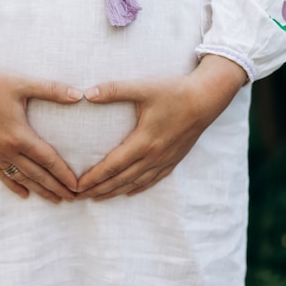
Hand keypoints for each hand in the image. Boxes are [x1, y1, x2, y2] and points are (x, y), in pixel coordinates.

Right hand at [0, 54, 82, 203]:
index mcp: (19, 135)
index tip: (76, 186)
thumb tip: (77, 94)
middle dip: (56, 188)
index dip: (64, 174)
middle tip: (72, 199)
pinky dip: (14, 186)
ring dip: (39, 190)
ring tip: (55, 200)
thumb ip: (51, 90)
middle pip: (37, 175)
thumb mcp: (22, 83)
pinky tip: (24, 194)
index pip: (48, 160)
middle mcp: (7, 150)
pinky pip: (1, 175)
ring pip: (21, 179)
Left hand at [75, 55, 246, 200]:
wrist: (208, 98)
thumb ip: (115, 90)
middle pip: (121, 179)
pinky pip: (154, 180)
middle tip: (79, 197)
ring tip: (98, 198)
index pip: (112, 166)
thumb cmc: (175, 91)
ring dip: (115, 192)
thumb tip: (88, 93)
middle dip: (99, 189)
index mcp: (143, 142)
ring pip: (136, 183)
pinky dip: (138, 188)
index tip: (77, 186)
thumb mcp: (143, 87)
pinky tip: (129, 192)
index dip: (93, 178)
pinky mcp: (175, 158)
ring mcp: (165, 160)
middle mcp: (154, 156)